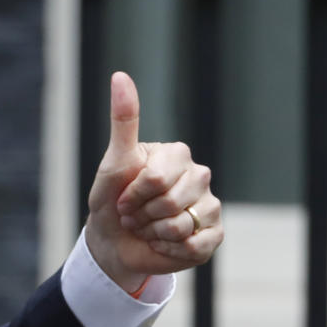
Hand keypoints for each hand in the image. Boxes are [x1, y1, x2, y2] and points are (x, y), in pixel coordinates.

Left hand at [84, 71, 223, 291]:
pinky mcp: (214, 233)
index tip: (124, 196)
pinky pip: (194, 246)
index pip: (155, 180)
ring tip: (148, 227)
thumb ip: (123, 121)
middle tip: (135, 214)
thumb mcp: (113, 162)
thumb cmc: (112, 199)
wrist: (114, 240)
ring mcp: (210, 204)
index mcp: (177, 154)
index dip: (132, 195)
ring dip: (153, 234)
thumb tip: (120, 76)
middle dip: (142, 216)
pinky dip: (170, 250)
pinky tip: (164, 243)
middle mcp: (199, 175)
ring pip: (181, 226)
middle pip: (170, 203)